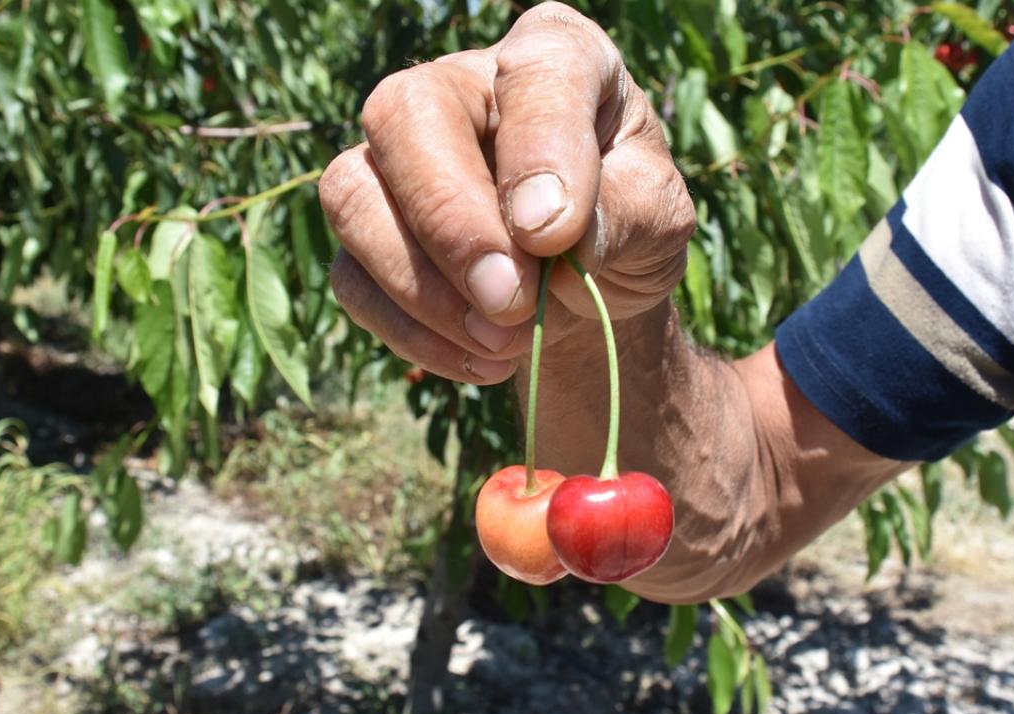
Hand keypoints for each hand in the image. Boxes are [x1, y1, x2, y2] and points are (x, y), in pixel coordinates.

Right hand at [319, 2, 694, 384]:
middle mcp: (458, 86)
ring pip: (354, 198)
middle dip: (452, 223)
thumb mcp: (661, 219)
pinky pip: (352, 278)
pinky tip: (481, 358)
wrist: (592, 284)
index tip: (555, 234)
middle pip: (403, 116)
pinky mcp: (366, 231)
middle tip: (512, 302)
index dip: (538, 151)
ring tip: (506, 342)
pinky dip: (414, 333)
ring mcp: (395, 158)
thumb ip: (624, 215)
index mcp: (554, 56)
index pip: (531, 71)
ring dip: (424, 289)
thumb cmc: (626, 224)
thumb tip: (548, 240)